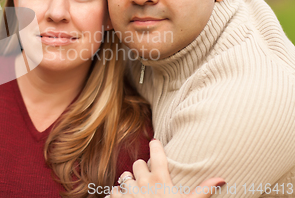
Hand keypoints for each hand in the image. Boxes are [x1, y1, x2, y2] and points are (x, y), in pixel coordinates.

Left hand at [108, 140, 224, 197]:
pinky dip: (118, 195)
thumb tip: (221, 179)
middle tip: (147, 177)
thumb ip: (203, 191)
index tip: (155, 142)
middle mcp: (142, 182)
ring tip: (136, 191)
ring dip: (129, 182)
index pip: (157, 154)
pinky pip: (113, 191)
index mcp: (160, 180)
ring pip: (124, 176)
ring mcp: (128, 191)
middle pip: (138, 163)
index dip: (155, 146)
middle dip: (142, 169)